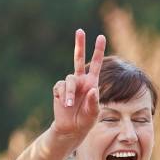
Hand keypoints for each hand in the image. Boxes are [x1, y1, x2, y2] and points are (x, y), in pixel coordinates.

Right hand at [48, 29, 105, 149]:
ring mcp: (69, 85)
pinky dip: (61, 94)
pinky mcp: (59, 90)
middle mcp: (81, 81)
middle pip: (78, 59)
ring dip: (68, 92)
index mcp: (92, 83)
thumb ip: (94, 102)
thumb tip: (92, 89)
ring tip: (68, 104)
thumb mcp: (93, 113)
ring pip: (69, 79)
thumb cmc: (86, 121)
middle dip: (80, 45)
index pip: (96, 64)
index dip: (98, 51)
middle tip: (80, 30)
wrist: (71, 129)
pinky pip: (59, 87)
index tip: (101, 37)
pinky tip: (63, 103)